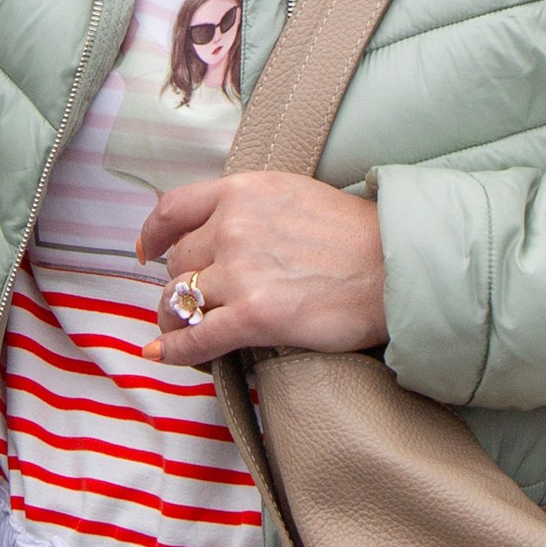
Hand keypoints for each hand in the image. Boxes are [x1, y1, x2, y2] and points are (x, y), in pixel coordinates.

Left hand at [138, 174, 387, 365]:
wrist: (396, 266)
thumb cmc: (356, 235)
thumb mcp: (293, 195)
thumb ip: (250, 209)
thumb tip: (218, 232)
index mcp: (242, 193)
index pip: (173, 209)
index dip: (154, 233)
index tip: (149, 250)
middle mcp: (233, 228)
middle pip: (177, 261)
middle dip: (182, 282)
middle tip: (196, 300)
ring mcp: (241, 272)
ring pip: (180, 298)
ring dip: (178, 317)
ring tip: (185, 328)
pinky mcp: (253, 316)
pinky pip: (196, 337)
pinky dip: (174, 349)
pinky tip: (162, 354)